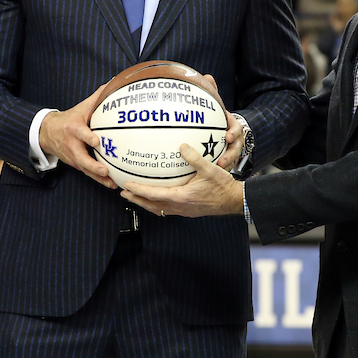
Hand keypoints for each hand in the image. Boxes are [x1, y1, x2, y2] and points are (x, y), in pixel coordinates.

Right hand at [41, 82, 114, 187]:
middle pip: (81, 158)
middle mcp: (72, 145)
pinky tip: (112, 184)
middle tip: (105, 170)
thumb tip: (113, 83)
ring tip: (112, 183)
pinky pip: (88, 173)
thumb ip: (97, 98)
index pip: (81, 133)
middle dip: (93, 166)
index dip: (88, 137)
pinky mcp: (76, 164)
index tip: (97, 141)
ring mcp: (73, 157)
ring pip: (85, 169)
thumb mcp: (81, 108)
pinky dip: (99, 180)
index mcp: (73, 129)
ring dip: (98, 178)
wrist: (47, 133)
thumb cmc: (69, 119)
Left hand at [122, 143, 244, 217]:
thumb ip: (194, 157)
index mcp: (181, 197)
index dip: (138, 190)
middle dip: (136, 199)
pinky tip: (157, 197)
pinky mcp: (188, 211)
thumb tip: (182, 146)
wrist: (233, 200)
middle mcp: (179, 207)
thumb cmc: (222, 186)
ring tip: (135, 196)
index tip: (126, 185)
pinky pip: (167, 209)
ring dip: (145, 203)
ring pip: (158, 209)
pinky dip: (157, 204)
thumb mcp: (209, 168)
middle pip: (151, 205)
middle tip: (123, 192)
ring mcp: (183, 211)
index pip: (153, 194)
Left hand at [202, 74, 242, 170]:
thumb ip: (213, 92)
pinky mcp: (227, 159)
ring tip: (218, 169)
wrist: (228, 131)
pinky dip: (219, 169)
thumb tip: (207, 76)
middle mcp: (236, 139)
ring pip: (233, 158)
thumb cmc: (219, 118)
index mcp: (233, 126)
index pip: (237, 128)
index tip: (229, 137)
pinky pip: (225, 164)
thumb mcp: (217, 107)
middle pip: (237, 148)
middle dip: (232, 154)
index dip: (234, 133)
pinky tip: (207, 175)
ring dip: (227, 164)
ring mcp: (233, 150)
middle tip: (223, 160)